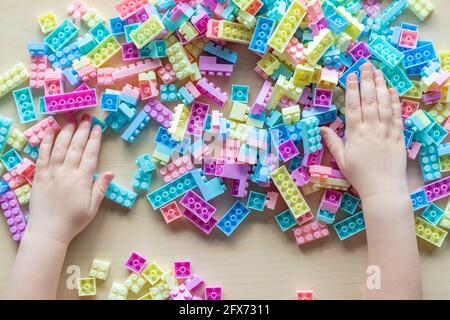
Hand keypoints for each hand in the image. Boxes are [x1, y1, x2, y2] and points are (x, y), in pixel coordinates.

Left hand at [27, 114, 113, 244]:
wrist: (49, 231)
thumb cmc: (74, 220)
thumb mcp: (93, 207)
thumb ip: (100, 188)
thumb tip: (111, 172)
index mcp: (82, 180)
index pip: (90, 155)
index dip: (95, 140)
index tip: (98, 128)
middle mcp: (67, 173)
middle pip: (76, 147)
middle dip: (83, 131)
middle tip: (87, 117)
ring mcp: (52, 172)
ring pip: (60, 147)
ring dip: (67, 132)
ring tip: (72, 121)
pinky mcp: (39, 175)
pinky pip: (42, 155)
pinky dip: (46, 142)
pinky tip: (51, 131)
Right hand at [321, 63, 407, 199]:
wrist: (383, 189)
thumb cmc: (359, 175)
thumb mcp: (341, 160)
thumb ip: (332, 142)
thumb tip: (321, 128)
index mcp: (355, 134)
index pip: (353, 106)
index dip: (352, 89)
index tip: (352, 75)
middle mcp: (371, 128)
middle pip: (369, 100)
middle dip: (367, 81)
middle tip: (366, 65)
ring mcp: (387, 131)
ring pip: (384, 103)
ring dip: (381, 86)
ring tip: (378, 72)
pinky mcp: (399, 135)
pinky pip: (397, 115)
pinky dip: (395, 101)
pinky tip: (392, 90)